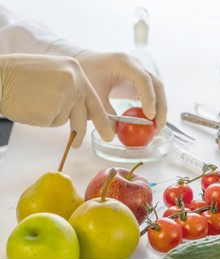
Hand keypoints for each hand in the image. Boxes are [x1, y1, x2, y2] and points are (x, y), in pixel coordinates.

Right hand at [0, 54, 114, 147]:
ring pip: (67, 118)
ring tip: (37, 105)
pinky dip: (42, 119)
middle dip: (101, 127)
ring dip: (53, 117)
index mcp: (75, 69)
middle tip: (108, 137)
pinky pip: (52, 122)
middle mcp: (74, 81)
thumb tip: (83, 108)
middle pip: (89, 112)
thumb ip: (71, 87)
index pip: (93, 97)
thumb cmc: (20, 75)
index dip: (100, 115)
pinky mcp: (52, 110)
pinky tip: (31, 105)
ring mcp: (64, 95)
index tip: (109, 128)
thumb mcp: (54, 72)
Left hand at [74, 51, 166, 131]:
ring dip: (160, 109)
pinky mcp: (140, 82)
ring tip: (157, 129)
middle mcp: (136, 65)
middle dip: (160, 107)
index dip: (149, 97)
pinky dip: (154, 108)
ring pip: (157, 90)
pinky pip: (152, 94)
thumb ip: (104, 112)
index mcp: (123, 63)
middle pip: (156, 84)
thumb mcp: (93, 94)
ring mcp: (140, 72)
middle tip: (158, 126)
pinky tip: (151, 123)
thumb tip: (114, 133)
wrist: (86, 63)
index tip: (149, 116)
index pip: (143, 79)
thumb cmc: (88, 74)